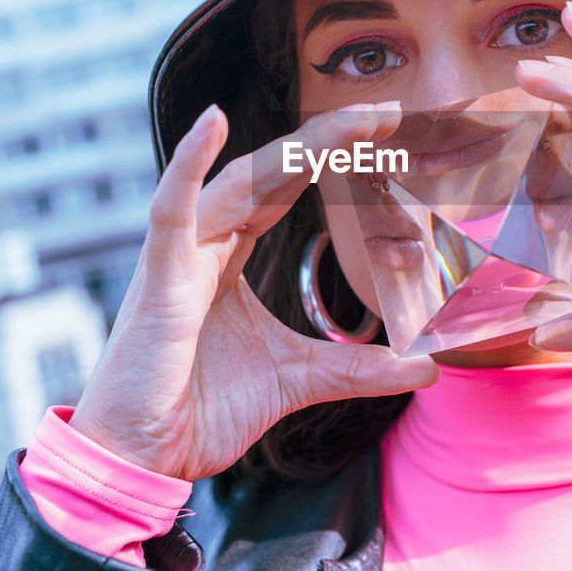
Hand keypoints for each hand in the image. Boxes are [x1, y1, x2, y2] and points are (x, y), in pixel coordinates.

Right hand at [69, 102, 438, 480]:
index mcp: (229, 256)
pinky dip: (188, 164)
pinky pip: (172, 211)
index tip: (384, 131)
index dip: (330, 155)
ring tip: (348, 121)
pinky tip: (213, 121)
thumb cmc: (201, 409)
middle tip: (385, 113)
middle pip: (270, 173)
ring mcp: (179, 256)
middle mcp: (204, 244)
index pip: (285, 189)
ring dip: (294, 149)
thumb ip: (360, 368)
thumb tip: (428, 367)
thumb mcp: (300, 380)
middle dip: (327, 138)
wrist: (142, 458)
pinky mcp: (159, 281)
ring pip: (239, 182)